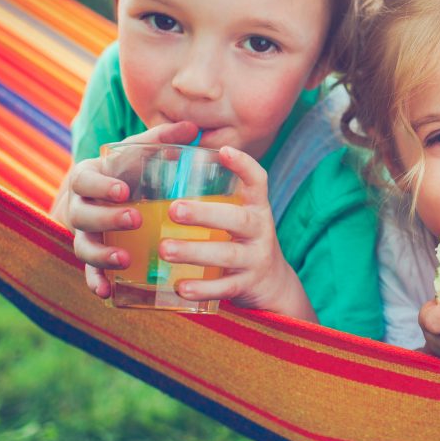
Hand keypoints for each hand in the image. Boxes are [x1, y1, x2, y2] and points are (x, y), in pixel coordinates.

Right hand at [63, 121, 199, 297]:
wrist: (116, 193)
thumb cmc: (132, 169)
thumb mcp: (143, 152)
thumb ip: (163, 139)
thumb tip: (193, 128)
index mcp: (89, 178)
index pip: (85, 180)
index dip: (101, 186)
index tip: (124, 190)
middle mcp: (81, 206)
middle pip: (82, 215)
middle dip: (106, 219)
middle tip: (134, 219)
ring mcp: (85, 233)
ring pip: (83, 246)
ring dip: (101, 255)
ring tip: (124, 260)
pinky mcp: (94, 254)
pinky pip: (88, 271)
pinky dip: (95, 281)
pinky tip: (107, 293)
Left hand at [167, 146, 316, 320]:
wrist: (274, 285)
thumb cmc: (243, 243)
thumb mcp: (239, 219)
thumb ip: (215, 201)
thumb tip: (165, 172)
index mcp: (256, 209)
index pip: (258, 181)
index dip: (244, 165)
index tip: (223, 152)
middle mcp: (260, 231)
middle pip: (237, 219)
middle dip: (205, 214)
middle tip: (174, 210)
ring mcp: (256, 259)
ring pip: (227, 254)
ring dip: (195, 251)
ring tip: (165, 249)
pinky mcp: (247, 285)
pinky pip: (225, 288)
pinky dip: (203, 288)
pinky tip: (180, 287)